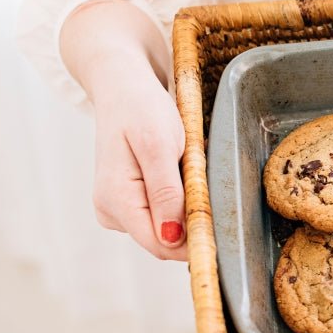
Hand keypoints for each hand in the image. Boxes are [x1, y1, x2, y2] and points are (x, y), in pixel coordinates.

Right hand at [89, 60, 187, 260]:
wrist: (122, 87)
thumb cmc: (141, 109)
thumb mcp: (159, 145)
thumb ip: (166, 193)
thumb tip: (172, 237)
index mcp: (116, 200)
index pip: (162, 245)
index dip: (195, 240)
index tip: (221, 219)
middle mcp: (111, 211)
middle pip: (166, 239)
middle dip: (191, 217)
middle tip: (198, 175)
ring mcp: (116, 208)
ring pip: (166, 227)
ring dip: (185, 204)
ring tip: (182, 166)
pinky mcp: (126, 202)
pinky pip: (161, 213)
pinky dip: (177, 197)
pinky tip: (175, 171)